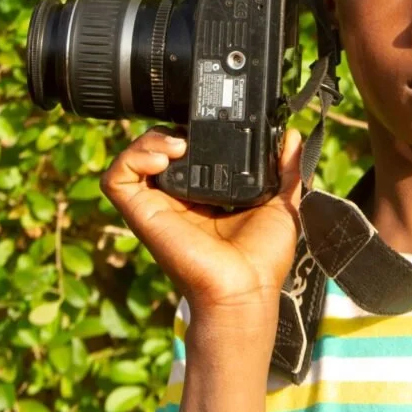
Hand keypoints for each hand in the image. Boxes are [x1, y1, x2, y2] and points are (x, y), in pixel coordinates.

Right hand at [99, 127, 303, 322]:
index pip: (186, 153)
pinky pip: (116, 180)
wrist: (247, 288)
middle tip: (193, 133)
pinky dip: (131, 159)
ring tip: (178, 144)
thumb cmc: (263, 258)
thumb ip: (287, 169)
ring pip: (132, 159)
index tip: (212, 123)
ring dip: (149, 140)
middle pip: (156, 151)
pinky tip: (163, 158)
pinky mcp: (142, 215)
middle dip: (168, 131)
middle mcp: (177, 199)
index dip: (192, 132)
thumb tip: (294, 136)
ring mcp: (157, 206)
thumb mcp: (281, 203)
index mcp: (204, 195)